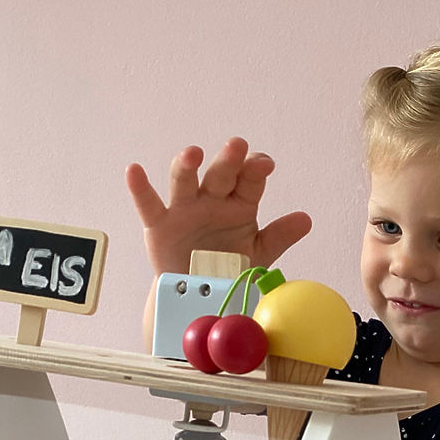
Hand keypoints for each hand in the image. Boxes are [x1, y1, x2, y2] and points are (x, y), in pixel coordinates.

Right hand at [127, 137, 312, 275]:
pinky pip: (149, 205)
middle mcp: (212, 199)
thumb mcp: (259, 254)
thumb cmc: (230, 266)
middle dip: (228, 160)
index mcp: (240, 203)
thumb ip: (279, 236)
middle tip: (237, 146)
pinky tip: (134, 171)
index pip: (250, 180)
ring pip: (185, 182)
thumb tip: (306, 220)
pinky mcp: (160, 225)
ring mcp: (185, 209)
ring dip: (187, 166)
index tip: (264, 164)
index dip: (256, 169)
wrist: (199, 294)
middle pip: (220, 175)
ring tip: (192, 153)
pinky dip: (140, 188)